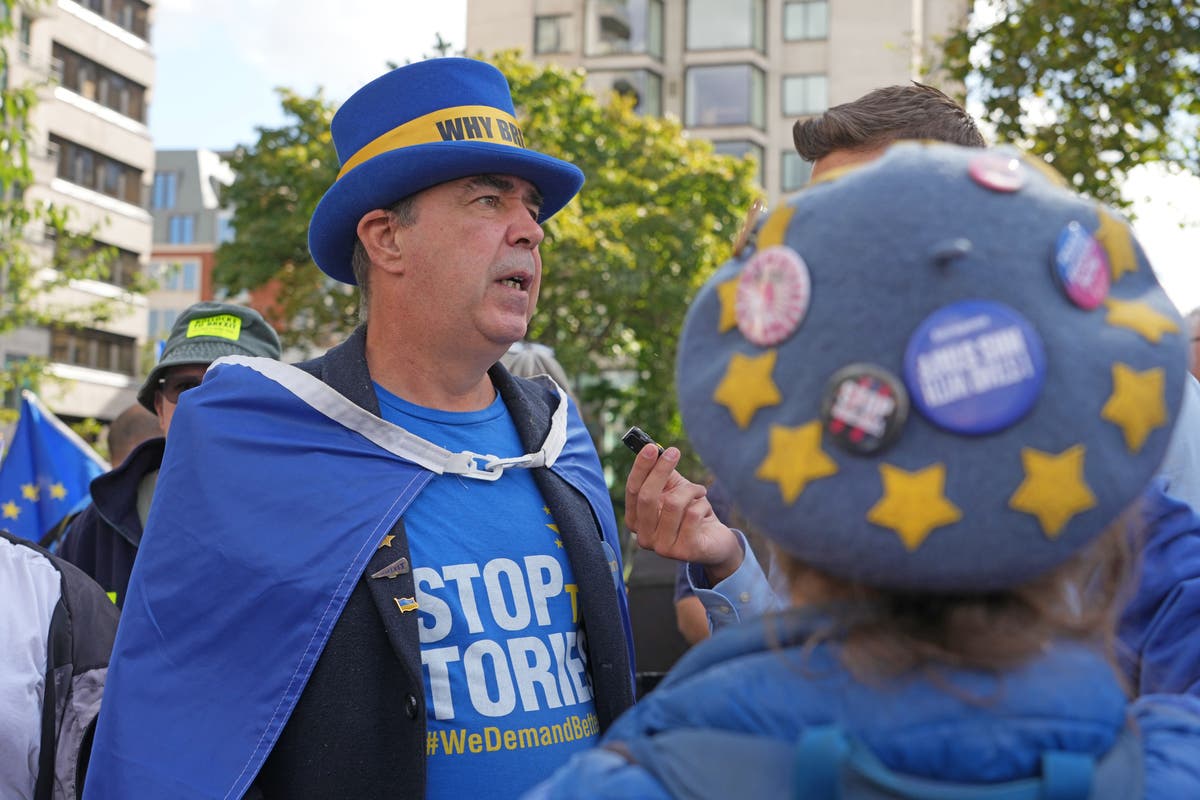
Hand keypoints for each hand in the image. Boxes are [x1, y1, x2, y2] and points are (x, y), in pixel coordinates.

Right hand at [624, 444, 743, 581]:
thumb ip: (661, 474)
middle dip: (661, 470)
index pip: (633, 490)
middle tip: (674, 451)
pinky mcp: (684, 551)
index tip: (651, 447)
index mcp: (636, 521)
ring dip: (691, 490)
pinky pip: (692, 514)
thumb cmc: (690, 513)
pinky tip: (705, 511)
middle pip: (647, 496)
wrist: (715, 541)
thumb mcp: (673, 491)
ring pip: (673, 503)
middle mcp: (644, 537)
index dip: (641, 467)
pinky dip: (702, 504)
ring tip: (699, 492)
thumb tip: (653, 448)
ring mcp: (663, 547)